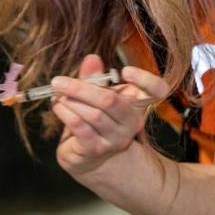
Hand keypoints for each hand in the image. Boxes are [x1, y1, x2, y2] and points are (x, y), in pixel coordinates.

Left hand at [51, 54, 169, 176]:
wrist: (85, 155)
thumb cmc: (92, 120)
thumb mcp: (94, 96)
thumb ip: (94, 78)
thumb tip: (92, 58)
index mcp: (136, 104)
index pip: (157, 91)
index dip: (146, 80)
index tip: (125, 71)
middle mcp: (132, 122)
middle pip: (111, 100)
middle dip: (81, 88)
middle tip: (58, 81)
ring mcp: (116, 139)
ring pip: (93, 114)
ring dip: (70, 101)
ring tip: (56, 94)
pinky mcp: (96, 149)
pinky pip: (80, 127)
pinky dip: (65, 113)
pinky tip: (57, 106)